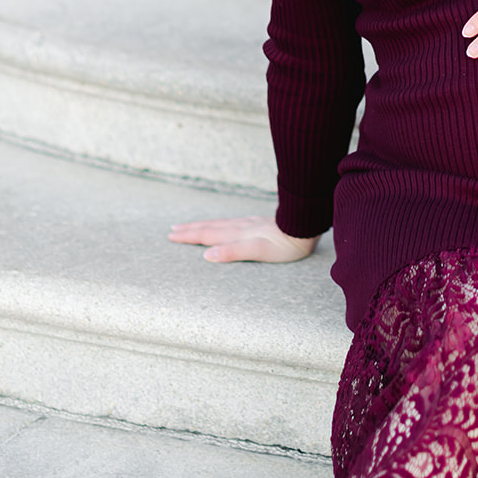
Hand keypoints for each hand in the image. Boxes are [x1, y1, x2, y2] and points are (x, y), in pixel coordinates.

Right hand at [168, 214, 317, 262]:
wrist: (305, 227)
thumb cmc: (284, 245)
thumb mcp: (258, 251)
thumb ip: (233, 252)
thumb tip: (207, 255)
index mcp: (237, 235)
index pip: (208, 235)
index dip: (189, 236)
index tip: (171, 235)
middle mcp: (240, 227)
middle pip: (210, 227)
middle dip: (190, 229)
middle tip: (172, 230)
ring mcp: (249, 224)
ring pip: (219, 224)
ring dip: (202, 225)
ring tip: (189, 225)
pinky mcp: (258, 224)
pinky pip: (231, 223)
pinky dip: (219, 223)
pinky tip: (223, 225)